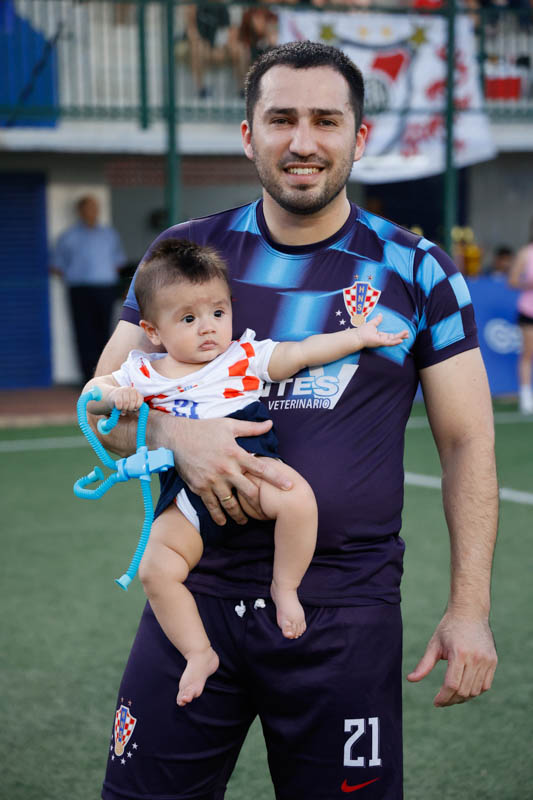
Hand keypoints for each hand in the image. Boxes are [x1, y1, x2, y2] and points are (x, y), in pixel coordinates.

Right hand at [108, 386, 143, 413]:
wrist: (112, 396)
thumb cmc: (124, 401)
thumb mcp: (131, 402)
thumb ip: (136, 406)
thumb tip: (140, 413)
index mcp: (136, 391)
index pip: (140, 400)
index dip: (137, 406)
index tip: (134, 409)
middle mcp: (130, 389)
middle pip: (132, 402)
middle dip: (130, 408)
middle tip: (127, 410)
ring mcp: (123, 390)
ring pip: (126, 403)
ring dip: (124, 409)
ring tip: (123, 410)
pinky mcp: (116, 394)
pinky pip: (119, 404)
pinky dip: (119, 408)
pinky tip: (118, 408)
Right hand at [161, 416, 292, 524]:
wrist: (176, 437)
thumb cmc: (204, 429)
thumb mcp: (229, 425)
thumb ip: (251, 428)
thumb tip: (270, 424)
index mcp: (236, 453)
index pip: (261, 468)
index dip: (276, 478)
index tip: (289, 487)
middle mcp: (226, 469)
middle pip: (249, 491)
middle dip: (259, 503)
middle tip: (268, 512)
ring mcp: (213, 481)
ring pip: (231, 503)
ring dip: (239, 515)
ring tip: (245, 521)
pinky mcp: (200, 488)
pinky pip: (212, 506)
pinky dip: (218, 516)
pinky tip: (223, 522)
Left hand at [356, 313, 408, 347]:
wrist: (357, 336)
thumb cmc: (362, 331)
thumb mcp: (372, 324)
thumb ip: (377, 320)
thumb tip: (380, 314)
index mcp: (380, 335)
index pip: (391, 336)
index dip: (398, 334)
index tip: (404, 332)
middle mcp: (382, 339)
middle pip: (393, 338)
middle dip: (401, 336)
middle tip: (408, 334)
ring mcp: (381, 341)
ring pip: (393, 340)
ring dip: (400, 337)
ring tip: (407, 335)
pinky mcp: (380, 342)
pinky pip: (389, 342)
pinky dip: (395, 341)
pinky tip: (400, 340)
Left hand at [406, 611, 497, 706]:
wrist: (470, 612)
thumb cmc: (448, 628)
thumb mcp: (434, 644)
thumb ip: (424, 664)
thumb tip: (410, 680)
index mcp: (459, 653)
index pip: (452, 685)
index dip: (443, 698)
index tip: (436, 702)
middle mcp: (475, 658)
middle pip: (464, 691)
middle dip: (451, 700)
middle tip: (442, 701)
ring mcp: (486, 660)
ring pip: (475, 691)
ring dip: (463, 698)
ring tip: (452, 696)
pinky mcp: (493, 661)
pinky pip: (485, 685)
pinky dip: (475, 691)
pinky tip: (464, 689)